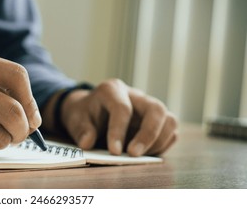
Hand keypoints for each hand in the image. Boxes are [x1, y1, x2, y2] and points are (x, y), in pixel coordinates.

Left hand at [45, 79, 176, 155]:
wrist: (90, 111)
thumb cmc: (84, 114)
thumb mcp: (76, 119)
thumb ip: (82, 130)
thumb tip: (87, 143)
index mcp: (112, 90)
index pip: (122, 108)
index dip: (119, 131)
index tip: (114, 151)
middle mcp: (135, 95)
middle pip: (156, 109)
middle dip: (148, 134)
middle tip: (134, 155)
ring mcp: (148, 107)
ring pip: (169, 120)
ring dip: (158, 141)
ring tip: (139, 156)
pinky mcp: (157, 120)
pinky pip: (170, 132)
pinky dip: (161, 145)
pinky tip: (145, 154)